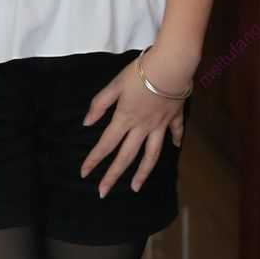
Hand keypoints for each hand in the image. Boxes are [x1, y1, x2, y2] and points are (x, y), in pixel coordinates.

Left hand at [80, 54, 186, 198]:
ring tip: (136, 187)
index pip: (105, 144)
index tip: (84, 174)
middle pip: (126, 156)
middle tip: (103, 192)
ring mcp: (160, 125)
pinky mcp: (174, 116)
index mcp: (124, 119)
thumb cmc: (140, 73)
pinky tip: (175, 147)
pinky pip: (175, 131)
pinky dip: (175, 139)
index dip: (93, 159)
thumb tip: (86, 123)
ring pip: (151, 154)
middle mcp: (142, 127)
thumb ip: (100, 104)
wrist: (171, 66)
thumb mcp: (115, 84)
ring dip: (142, 172)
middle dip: (113, 175)